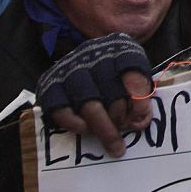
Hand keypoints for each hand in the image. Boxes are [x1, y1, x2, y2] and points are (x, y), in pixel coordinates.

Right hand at [37, 33, 154, 157]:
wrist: (82, 58)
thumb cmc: (114, 72)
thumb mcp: (134, 71)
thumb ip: (141, 95)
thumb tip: (139, 122)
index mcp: (119, 48)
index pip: (133, 75)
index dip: (139, 101)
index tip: (139, 121)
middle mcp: (93, 55)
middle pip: (112, 95)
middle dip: (120, 119)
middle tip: (123, 130)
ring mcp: (69, 69)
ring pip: (90, 106)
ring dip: (104, 129)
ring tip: (112, 143)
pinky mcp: (49, 85)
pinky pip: (62, 112)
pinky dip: (76, 125)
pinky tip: (86, 130)